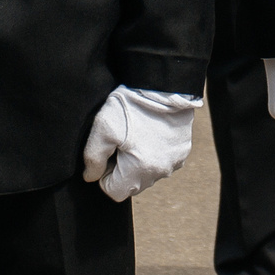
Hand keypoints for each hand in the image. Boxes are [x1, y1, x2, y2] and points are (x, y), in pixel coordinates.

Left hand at [81, 86, 200, 200]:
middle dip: (123, 168)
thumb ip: (92, 158)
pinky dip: (155, 152)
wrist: (164, 84)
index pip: (114, 190)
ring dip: (140, 161)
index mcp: (140, 170)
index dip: (105, 173)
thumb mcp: (103, 127)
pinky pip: (164, 161)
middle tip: (122, 140)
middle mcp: (161, 172)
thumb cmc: (132, 105)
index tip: (110, 150)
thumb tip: (91, 177)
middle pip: (132, 184)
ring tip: (138, 133)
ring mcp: (175, 162)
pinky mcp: (183, 150)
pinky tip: (151, 131)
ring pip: (148, 173)